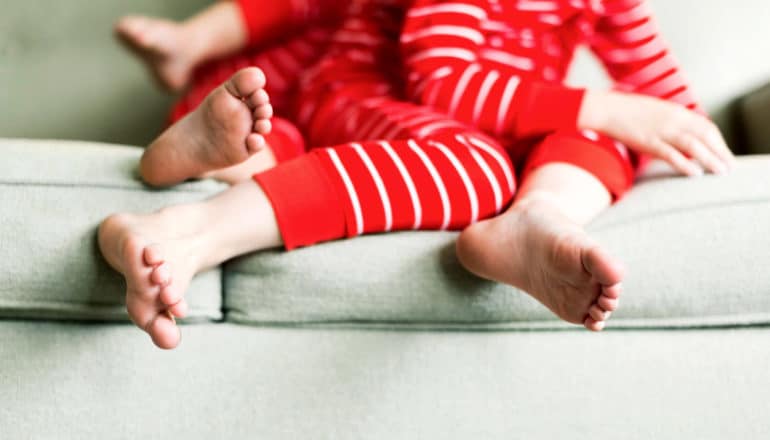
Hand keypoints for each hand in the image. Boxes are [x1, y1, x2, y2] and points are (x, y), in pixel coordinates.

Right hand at [578, 90, 734, 175]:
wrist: (605, 108)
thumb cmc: (626, 112)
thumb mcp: (654, 112)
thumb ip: (669, 121)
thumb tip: (680, 135)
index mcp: (676, 111)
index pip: (706, 126)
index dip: (718, 142)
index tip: (724, 154)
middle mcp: (673, 119)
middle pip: (705, 136)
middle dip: (720, 152)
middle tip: (729, 168)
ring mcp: (661, 130)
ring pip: (694, 145)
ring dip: (710, 159)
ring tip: (719, 172)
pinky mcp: (648, 141)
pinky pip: (671, 154)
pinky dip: (685, 164)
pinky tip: (695, 174)